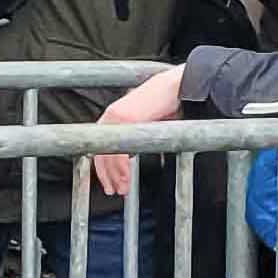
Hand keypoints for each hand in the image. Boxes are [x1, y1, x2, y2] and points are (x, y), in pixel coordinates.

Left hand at [89, 63, 186, 196]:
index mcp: (112, 117)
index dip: (103, 166)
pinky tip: (127, 179)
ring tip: (123, 189)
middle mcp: (110, 117)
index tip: (108, 181)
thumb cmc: (166, 104)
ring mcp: (116, 118)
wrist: (177, 86)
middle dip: (107, 175)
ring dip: (115, 176)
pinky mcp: (125, 121)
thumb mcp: (146, 123)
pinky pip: (119, 152)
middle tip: (114, 191)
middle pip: (100, 153)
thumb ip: (134, 136)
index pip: (99, 146)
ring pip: (108, 155)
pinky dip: (121, 169)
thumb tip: (129, 156)